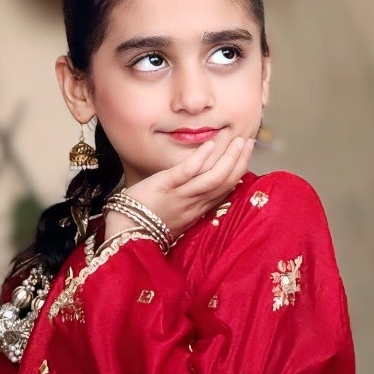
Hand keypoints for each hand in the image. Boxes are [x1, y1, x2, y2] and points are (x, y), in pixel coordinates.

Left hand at [106, 131, 255, 243]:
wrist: (124, 233)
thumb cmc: (146, 223)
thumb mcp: (175, 214)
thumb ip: (189, 201)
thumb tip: (199, 185)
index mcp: (197, 211)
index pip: (225, 190)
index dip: (238, 171)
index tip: (246, 154)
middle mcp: (193, 205)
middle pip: (224, 183)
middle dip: (239, 161)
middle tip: (248, 141)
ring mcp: (180, 197)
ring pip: (212, 179)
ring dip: (227, 158)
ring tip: (237, 139)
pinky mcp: (164, 188)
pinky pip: (187, 173)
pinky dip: (200, 158)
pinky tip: (209, 144)